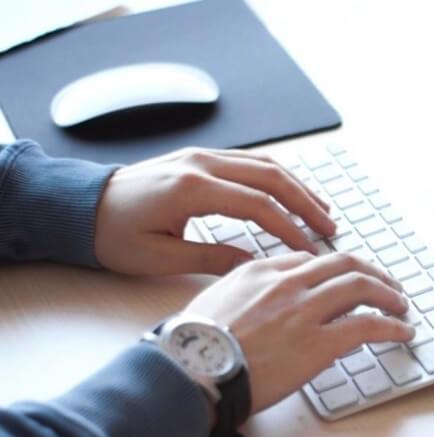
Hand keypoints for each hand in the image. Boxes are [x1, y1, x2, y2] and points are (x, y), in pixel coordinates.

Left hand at [95, 147, 335, 274]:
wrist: (81, 206)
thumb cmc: (113, 235)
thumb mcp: (160, 257)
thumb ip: (212, 257)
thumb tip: (255, 263)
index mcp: (191, 188)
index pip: (258, 206)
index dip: (290, 228)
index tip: (310, 249)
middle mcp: (201, 163)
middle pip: (271, 178)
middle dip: (305, 203)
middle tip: (330, 227)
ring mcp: (201, 155)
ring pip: (264, 165)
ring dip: (297, 187)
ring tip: (322, 209)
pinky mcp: (200, 158)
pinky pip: (249, 162)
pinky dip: (277, 178)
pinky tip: (291, 193)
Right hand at [185, 252, 414, 413]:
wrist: (190, 369)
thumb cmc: (195, 342)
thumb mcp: (217, 298)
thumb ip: (246, 288)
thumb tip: (264, 296)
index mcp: (263, 270)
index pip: (312, 260)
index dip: (338, 268)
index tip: (348, 277)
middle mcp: (289, 283)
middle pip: (344, 264)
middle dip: (372, 272)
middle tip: (386, 284)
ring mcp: (305, 310)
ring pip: (362, 287)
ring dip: (388, 294)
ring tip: (400, 304)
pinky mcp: (319, 342)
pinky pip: (367, 325)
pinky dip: (391, 326)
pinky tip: (401, 331)